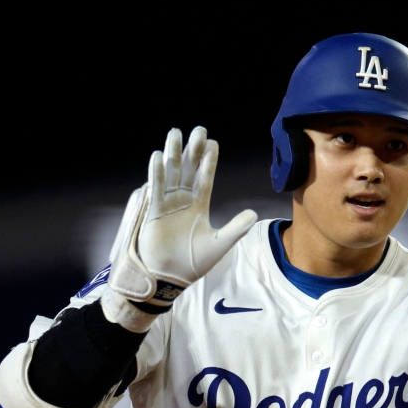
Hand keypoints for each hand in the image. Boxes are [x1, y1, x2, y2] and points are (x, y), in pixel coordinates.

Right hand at [102, 127, 257, 331]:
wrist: (170, 278)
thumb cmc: (193, 263)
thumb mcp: (220, 244)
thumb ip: (236, 228)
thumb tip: (253, 214)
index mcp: (198, 206)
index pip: (205, 178)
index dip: (209, 161)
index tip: (212, 142)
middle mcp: (182, 201)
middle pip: (189, 169)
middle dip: (193, 150)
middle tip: (198, 130)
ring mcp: (167, 205)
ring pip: (171, 173)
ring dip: (173, 154)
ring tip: (175, 133)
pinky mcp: (154, 212)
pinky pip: (156, 189)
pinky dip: (157, 173)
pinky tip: (159, 157)